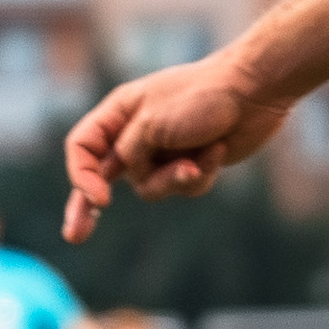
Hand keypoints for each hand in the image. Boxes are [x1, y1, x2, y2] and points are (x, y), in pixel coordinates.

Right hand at [63, 57, 291, 242]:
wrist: (255, 91)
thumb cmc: (202, 97)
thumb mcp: (152, 124)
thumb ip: (128, 153)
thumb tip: (116, 176)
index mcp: (120, 113)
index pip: (83, 147)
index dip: (83, 175)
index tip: (101, 199)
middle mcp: (136, 133)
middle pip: (102, 176)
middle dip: (88, 207)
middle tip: (73, 236)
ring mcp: (163, 151)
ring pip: (150, 188)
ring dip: (174, 180)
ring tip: (196, 160)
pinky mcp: (190, 163)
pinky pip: (183, 187)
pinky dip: (200, 173)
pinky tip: (219, 150)